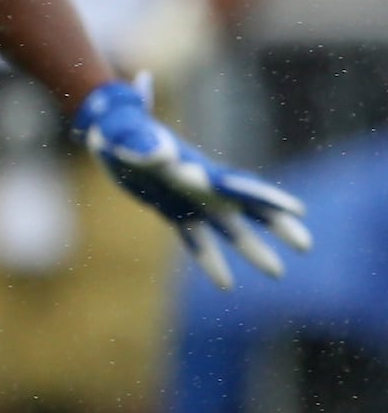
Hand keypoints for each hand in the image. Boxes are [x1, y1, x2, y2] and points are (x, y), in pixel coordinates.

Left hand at [72, 76, 311, 288]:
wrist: (108, 129)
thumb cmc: (119, 127)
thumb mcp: (128, 134)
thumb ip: (144, 144)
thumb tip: (164, 158)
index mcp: (197, 167)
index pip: (239, 185)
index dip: (266, 198)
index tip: (298, 210)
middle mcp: (202, 184)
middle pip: (247, 208)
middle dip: (276, 225)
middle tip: (305, 246)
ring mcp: (189, 198)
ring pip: (229, 229)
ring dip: (252, 250)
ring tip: (278, 273)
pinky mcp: (171, 209)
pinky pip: (195, 239)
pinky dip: (209, 259)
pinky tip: (226, 285)